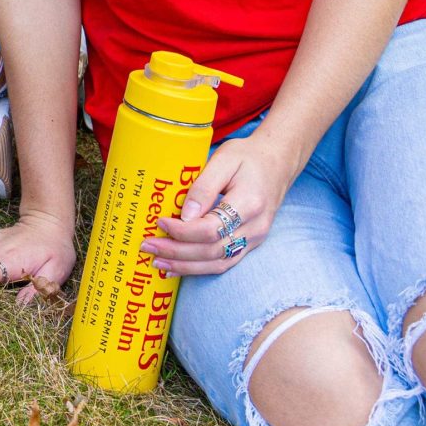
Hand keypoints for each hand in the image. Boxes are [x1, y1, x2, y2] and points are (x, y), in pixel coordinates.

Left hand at [147, 132, 300, 276]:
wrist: (278, 162)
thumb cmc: (248, 156)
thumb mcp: (225, 159)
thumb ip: (204, 187)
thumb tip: (184, 215)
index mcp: (249, 204)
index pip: (210, 229)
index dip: (182, 231)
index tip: (159, 223)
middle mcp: (255, 227)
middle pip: (212, 251)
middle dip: (176, 252)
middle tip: (147, 247)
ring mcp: (255, 238)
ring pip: (218, 263)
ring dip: (186, 266)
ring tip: (157, 263)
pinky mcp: (251, 243)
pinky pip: (224, 263)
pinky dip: (200, 268)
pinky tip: (178, 267)